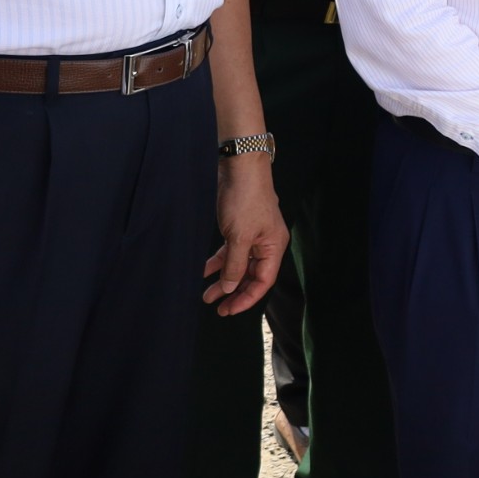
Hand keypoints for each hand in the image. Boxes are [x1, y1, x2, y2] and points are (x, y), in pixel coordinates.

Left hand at [202, 157, 286, 316]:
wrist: (240, 167)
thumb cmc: (246, 199)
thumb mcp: (239, 237)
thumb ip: (234, 265)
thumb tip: (230, 288)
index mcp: (273, 247)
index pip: (263, 281)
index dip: (246, 298)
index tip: (228, 310)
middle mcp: (266, 244)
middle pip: (251, 276)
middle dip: (234, 292)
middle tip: (217, 307)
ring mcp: (252, 236)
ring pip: (239, 265)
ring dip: (224, 279)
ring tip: (206, 294)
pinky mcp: (239, 228)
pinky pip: (230, 252)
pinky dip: (218, 262)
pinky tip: (204, 271)